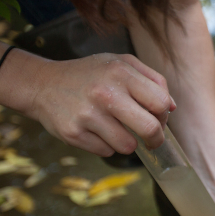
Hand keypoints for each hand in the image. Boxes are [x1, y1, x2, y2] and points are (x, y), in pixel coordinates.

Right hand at [29, 53, 175, 156]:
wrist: (42, 84)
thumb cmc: (90, 74)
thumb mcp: (121, 63)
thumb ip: (152, 79)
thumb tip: (172, 107)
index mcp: (120, 73)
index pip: (160, 103)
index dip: (165, 116)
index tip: (160, 120)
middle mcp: (104, 93)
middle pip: (149, 129)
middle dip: (156, 139)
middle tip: (152, 140)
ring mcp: (88, 115)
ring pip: (128, 146)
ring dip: (128, 143)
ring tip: (117, 130)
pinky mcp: (73, 134)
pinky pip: (106, 151)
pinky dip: (106, 145)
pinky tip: (96, 131)